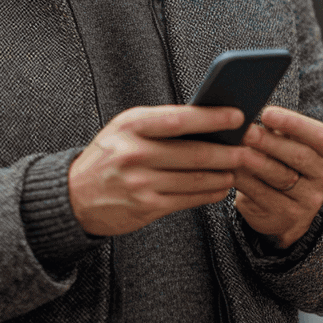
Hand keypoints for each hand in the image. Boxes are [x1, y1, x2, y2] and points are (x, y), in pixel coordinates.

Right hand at [68, 105, 246, 235]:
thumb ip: (160, 123)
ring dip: (222, 174)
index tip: (237, 116)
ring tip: (237, 168)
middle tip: (247, 148)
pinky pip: (187, 200)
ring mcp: (140, 183)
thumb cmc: (109, 154)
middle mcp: (134, 153)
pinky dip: (209, 194)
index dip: (210, 117)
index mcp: (130, 126)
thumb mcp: (125, 129)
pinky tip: (220, 187)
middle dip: (226, 151)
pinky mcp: (145, 207)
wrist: (75, 195)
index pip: (177, 119)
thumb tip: (208, 120)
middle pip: (193, 153)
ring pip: (194, 179)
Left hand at [233, 106, 322, 250]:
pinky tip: (228, 169)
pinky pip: (261, 195)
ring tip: (232, 149)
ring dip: (253, 161)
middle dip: (268, 141)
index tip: (266, 113)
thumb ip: (277, 128)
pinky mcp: (286, 217)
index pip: (319, 136)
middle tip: (244, 130)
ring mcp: (308, 201)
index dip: (294, 123)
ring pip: (279, 177)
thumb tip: (248, 107)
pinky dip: (243, 180)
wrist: (287, 207)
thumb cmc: (283, 161)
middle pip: (298, 156)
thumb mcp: (288, 143)